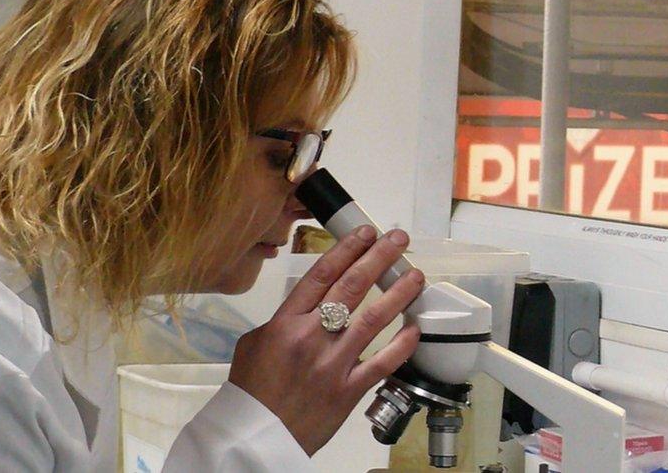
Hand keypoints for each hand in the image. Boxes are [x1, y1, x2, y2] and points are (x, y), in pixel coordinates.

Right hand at [228, 226, 422, 455]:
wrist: (256, 434)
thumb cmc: (251, 391)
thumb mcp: (254, 343)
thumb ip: (281, 322)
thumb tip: (304, 311)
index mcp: (286, 323)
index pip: (321, 275)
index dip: (346, 249)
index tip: (363, 233)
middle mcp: (312, 337)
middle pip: (351, 288)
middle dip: (377, 258)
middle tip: (397, 240)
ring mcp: (333, 364)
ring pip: (372, 320)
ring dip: (397, 294)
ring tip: (416, 275)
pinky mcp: (348, 390)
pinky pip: (382, 363)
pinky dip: (401, 345)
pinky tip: (415, 327)